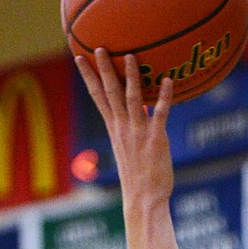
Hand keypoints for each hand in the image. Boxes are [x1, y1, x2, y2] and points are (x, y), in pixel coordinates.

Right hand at [76, 49, 173, 206]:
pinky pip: (160, 114)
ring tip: (130, 55)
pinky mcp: (156, 140)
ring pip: (132, 99)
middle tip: (99, 47)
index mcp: (114, 129)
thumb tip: (140, 111)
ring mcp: (138, 133)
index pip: (97, 97)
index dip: (88, 76)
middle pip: (110, 93)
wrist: (144, 201)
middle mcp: (123, 128)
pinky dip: (164, 97)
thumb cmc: (138, 179)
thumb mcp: (129, 150)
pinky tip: (168, 80)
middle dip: (103, 69)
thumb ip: (131, 130)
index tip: (79, 57)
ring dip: (130, 76)